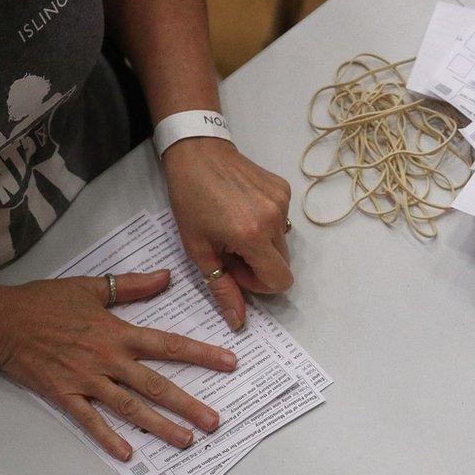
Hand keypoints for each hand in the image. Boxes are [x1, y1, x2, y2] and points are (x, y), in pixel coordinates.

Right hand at [0, 271, 237, 461]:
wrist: (2, 321)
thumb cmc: (44, 302)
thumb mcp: (92, 287)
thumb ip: (132, 285)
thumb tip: (166, 276)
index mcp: (119, 333)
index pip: (170, 345)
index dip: (202, 355)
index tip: (228, 363)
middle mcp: (109, 360)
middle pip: (157, 385)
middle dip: (188, 404)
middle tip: (213, 421)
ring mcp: (87, 381)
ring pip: (130, 408)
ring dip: (160, 426)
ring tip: (185, 440)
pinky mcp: (64, 395)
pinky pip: (90, 421)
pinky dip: (108, 438)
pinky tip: (128, 452)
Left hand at [162, 138, 293, 330]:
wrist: (198, 153)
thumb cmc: (190, 200)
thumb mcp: (198, 249)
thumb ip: (222, 287)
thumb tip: (238, 322)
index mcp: (253, 236)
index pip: (281, 281)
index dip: (260, 284)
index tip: (236, 269)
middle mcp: (275, 219)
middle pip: (283, 263)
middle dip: (259, 264)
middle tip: (231, 249)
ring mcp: (283, 202)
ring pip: (283, 242)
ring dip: (262, 243)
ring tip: (234, 225)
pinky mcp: (285, 189)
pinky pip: (282, 221)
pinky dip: (266, 223)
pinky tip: (243, 208)